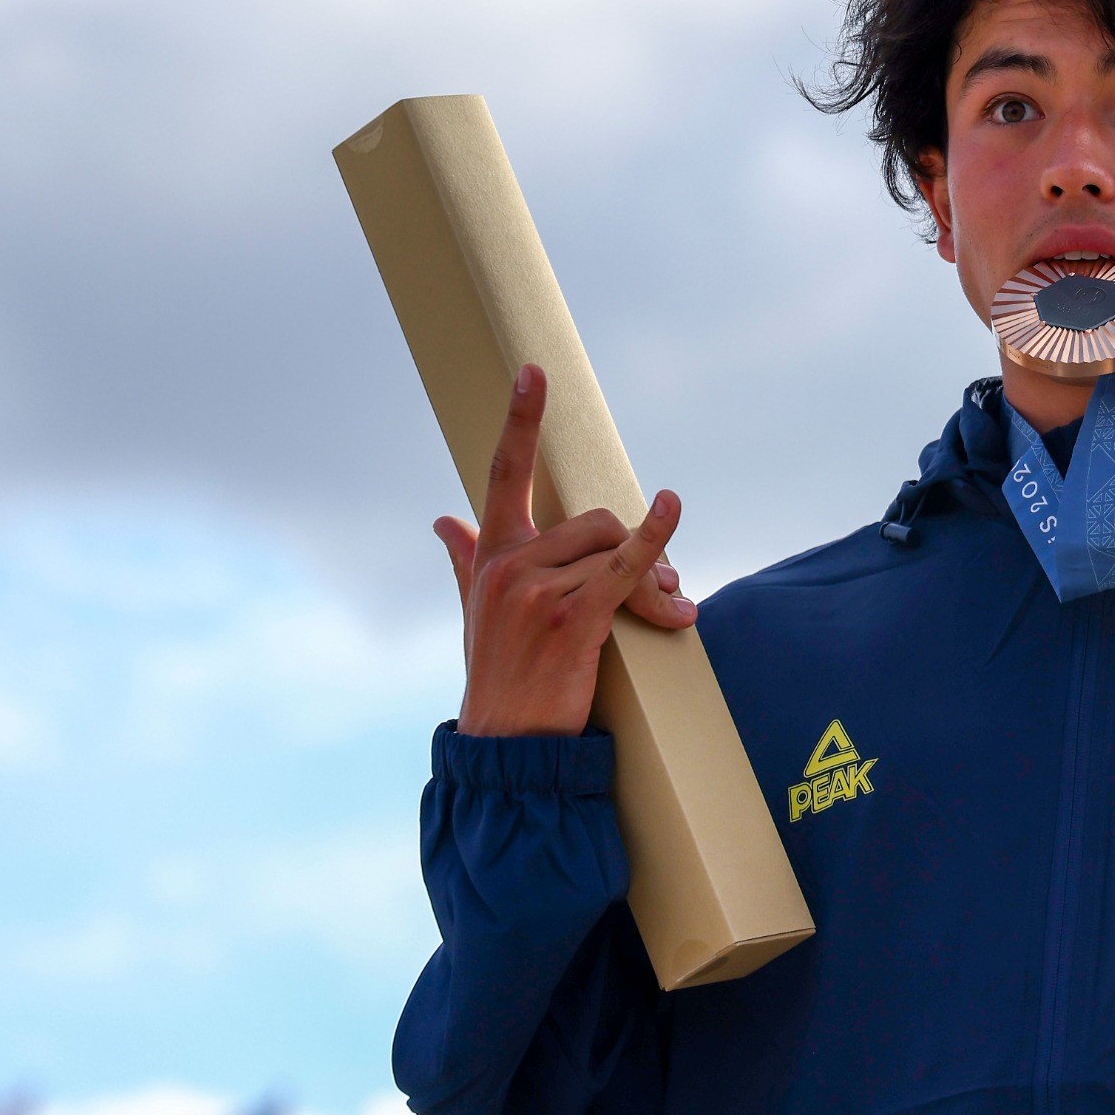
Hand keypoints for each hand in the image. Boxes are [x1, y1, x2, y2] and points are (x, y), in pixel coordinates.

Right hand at [434, 364, 694, 737]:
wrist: (507, 742)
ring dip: (657, 576)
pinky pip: (625, 567)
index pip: (503, 473)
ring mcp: (538, 590)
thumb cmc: (498, 674)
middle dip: (637, 547)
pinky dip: (655, 540)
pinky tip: (672, 508)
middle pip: (595, 520)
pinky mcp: (572, 618)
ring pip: (615, 547)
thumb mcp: (475, 611)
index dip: (519, 420)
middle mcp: (509, 565)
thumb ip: (464, 560)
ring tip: (672, 607)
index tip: (532, 372)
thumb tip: (442, 521)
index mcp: (491, 555)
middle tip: (664, 587)